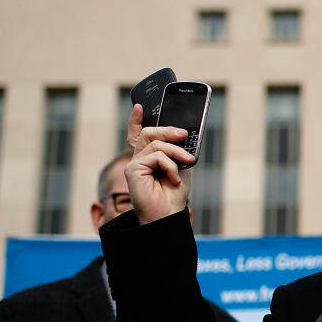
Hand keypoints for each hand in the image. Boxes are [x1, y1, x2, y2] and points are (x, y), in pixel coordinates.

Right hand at [124, 103, 194, 224]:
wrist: (168, 215)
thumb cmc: (174, 195)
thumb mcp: (180, 167)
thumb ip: (176, 151)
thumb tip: (181, 135)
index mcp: (148, 158)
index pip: (138, 136)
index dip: (135, 120)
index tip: (139, 106)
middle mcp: (139, 159)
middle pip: (148, 133)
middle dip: (168, 130)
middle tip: (185, 135)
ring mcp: (134, 164)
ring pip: (156, 143)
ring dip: (177, 153)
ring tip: (188, 164)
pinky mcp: (133, 170)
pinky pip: (156, 156)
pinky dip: (170, 166)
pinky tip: (174, 178)